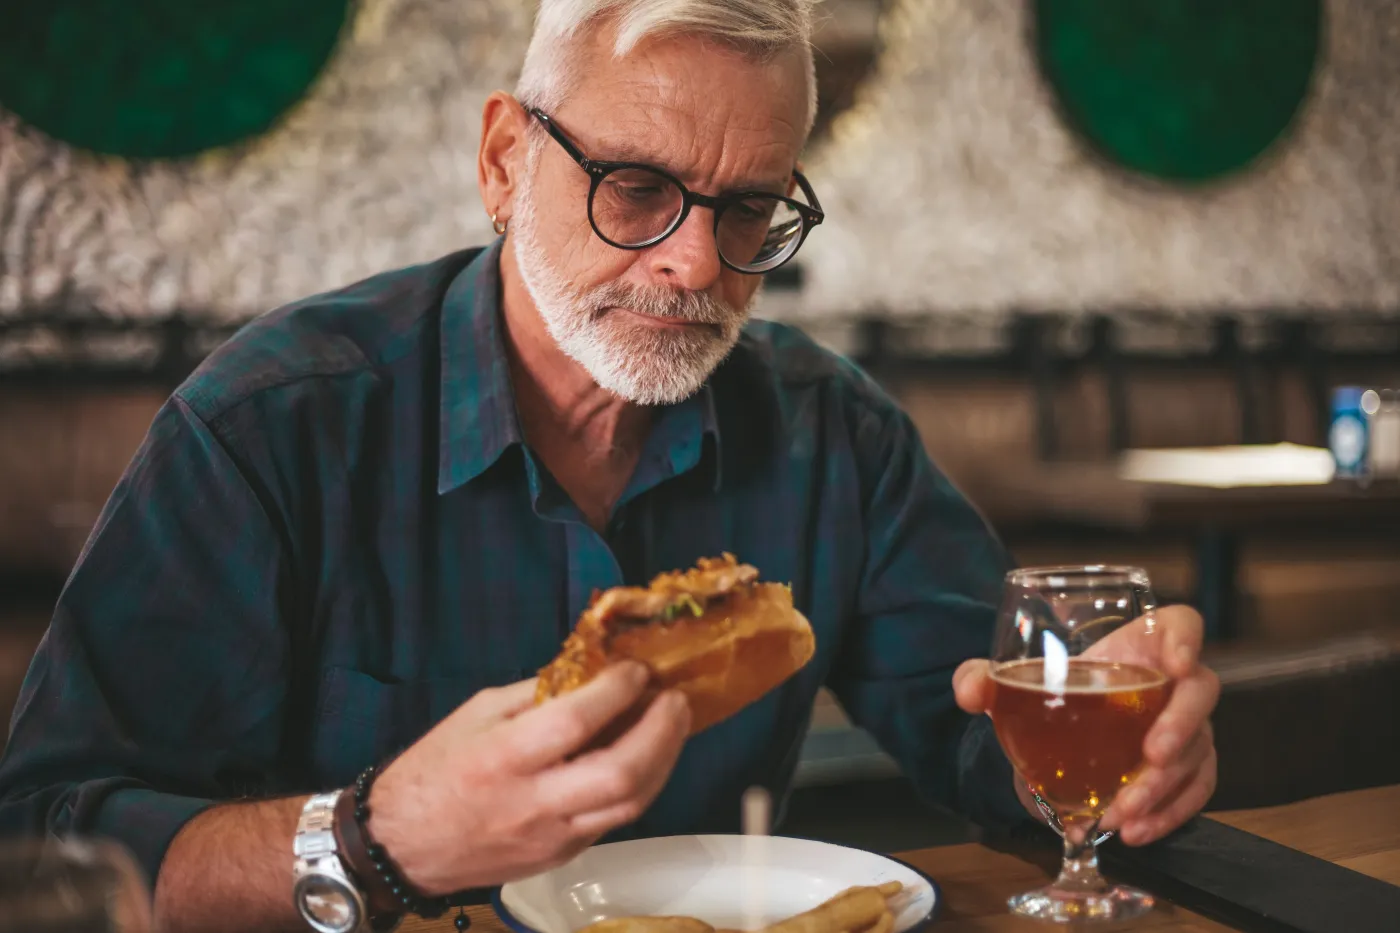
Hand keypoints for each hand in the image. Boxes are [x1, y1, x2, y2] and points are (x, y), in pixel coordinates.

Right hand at [367, 662, 689, 893]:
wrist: (402, 846)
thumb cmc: (434, 770)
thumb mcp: (475, 714)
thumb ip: (533, 695)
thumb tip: (588, 672)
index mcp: (503, 756)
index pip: (576, 721)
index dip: (617, 690)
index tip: (637, 669)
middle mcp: (533, 801)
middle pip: (619, 773)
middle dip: (660, 731)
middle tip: (674, 699)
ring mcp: (552, 836)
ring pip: (630, 804)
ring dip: (663, 760)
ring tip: (673, 724)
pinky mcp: (561, 857)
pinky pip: (614, 821)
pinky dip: (639, 786)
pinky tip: (647, 758)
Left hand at [953, 604, 1219, 845]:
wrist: (1060, 736)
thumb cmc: (1055, 694)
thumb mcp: (1016, 685)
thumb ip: (986, 680)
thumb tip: (967, 690)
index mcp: (1140, 646)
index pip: (1180, 625)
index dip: (1186, 639)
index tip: (1174, 664)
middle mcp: (1173, 683)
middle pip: (1200, 692)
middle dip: (1181, 725)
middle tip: (1151, 755)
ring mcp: (1188, 727)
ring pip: (1197, 751)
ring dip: (1163, 786)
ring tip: (1122, 812)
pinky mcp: (1188, 768)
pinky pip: (1195, 791)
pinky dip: (1169, 814)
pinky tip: (1136, 830)